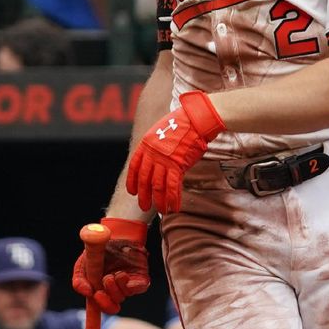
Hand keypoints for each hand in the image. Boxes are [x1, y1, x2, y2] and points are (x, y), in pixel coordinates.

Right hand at [72, 218, 149, 313]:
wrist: (115, 232)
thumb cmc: (99, 248)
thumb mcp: (84, 262)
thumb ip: (80, 279)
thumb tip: (87, 292)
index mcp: (100, 288)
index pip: (99, 307)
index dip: (97, 313)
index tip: (94, 307)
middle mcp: (114, 289)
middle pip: (112, 306)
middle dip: (106, 301)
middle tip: (101, 289)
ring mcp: (127, 284)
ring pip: (122, 296)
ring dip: (116, 289)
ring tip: (113, 275)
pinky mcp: (140, 277)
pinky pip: (138, 288)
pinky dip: (130, 285)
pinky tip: (123, 275)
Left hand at [126, 91, 224, 212]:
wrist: (196, 118)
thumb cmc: (184, 122)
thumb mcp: (162, 129)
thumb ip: (157, 145)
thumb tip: (160, 157)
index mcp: (146, 143)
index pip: (134, 166)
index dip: (132, 181)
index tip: (132, 191)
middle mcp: (152, 153)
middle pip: (145, 179)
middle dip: (144, 195)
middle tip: (144, 206)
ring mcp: (164, 160)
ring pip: (158, 186)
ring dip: (159, 201)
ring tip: (161, 210)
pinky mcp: (177, 165)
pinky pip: (173, 186)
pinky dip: (173, 199)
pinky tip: (174, 207)